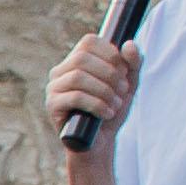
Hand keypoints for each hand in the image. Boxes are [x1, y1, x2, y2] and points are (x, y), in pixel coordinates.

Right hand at [43, 28, 137, 145]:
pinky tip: (107, 113)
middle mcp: (61, 71)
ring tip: (115, 104)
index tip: (123, 71)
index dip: (110, 52)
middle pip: (82, 58)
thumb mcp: (129, 85)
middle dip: (109, 73)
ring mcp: (53, 88)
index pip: (88, 41)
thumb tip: (128, 44)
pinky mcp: (52, 106)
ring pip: (78, 77)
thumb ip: (133, 64)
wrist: (101, 143)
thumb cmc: (112, 110)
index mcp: (77, 61)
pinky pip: (75, 97)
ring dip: (104, 90)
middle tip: (122, 90)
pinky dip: (96, 104)